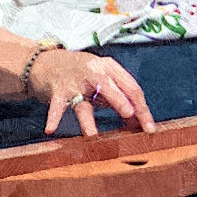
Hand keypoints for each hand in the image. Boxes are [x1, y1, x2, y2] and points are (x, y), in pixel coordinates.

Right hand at [28, 49, 155, 136]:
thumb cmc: (83, 75)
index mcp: (110, 68)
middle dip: (121, 103)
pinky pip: (57, 107)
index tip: (149, 127)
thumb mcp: (105, 82)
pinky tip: (50, 129)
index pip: (131, 88)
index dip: (142, 108)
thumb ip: (121, 98)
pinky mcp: (57, 91)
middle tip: (131, 115)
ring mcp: (74, 82)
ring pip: (83, 102)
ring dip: (88, 119)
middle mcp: (93, 72)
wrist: (47, 62)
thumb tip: (138, 122)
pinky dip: (54, 118)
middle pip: (111, 88)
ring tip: (92, 134)